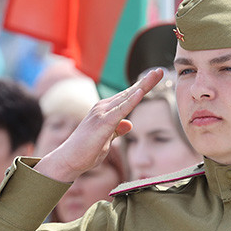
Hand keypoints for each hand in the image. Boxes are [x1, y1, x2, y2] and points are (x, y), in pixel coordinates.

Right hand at [35, 68, 163, 181]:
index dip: (142, 87)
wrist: (69, 160)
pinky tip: (141, 92)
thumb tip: (130, 124)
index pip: (128, 96)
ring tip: (156, 75)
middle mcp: (103, 107)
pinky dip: (132, 100)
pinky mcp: (102, 123)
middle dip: (146, 81)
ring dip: (143, 85)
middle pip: (130, 92)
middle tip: (160, 70)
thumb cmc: (86, 151)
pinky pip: (121, 110)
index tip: (155, 77)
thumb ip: (117, 129)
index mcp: (106, 111)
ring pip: (127, 97)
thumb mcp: (107, 139)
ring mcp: (102, 113)